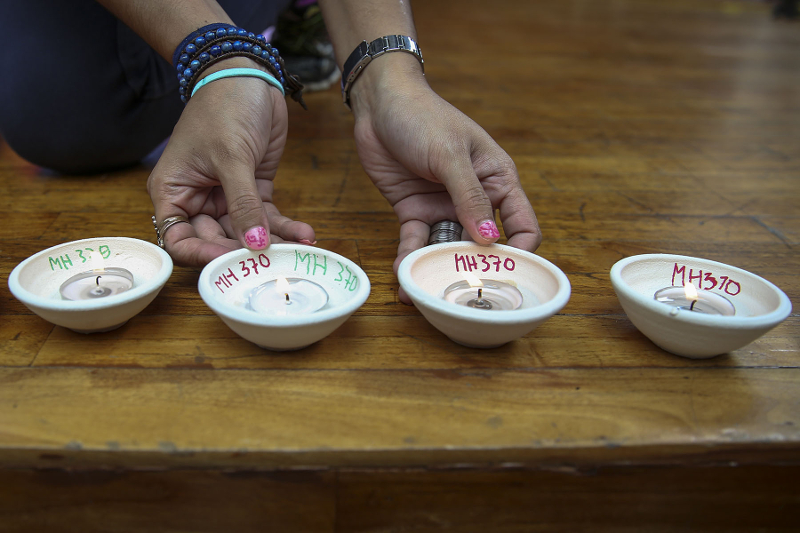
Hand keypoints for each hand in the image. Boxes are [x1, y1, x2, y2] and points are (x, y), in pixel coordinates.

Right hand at [147, 64, 314, 266]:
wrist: (249, 75)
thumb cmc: (224, 107)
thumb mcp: (231, 157)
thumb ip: (243, 203)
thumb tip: (254, 243)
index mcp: (174, 191)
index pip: (179, 239)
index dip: (202, 255)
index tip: (232, 262)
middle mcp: (197, 199)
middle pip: (216, 241)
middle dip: (244, 252)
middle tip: (273, 261)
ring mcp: (227, 196)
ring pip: (247, 232)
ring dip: (272, 243)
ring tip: (298, 251)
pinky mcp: (254, 189)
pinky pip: (267, 217)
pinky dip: (285, 227)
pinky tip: (304, 234)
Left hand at [349, 56, 540, 302]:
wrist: (379, 103)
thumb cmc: (424, 117)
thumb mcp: (450, 155)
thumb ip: (470, 197)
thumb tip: (490, 238)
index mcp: (497, 180)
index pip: (522, 224)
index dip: (519, 252)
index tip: (507, 276)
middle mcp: (475, 199)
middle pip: (483, 244)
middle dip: (474, 269)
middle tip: (463, 295)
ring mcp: (444, 207)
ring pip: (446, 248)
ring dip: (437, 270)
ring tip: (427, 295)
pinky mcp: (414, 211)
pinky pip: (416, 242)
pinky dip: (409, 259)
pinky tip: (403, 277)